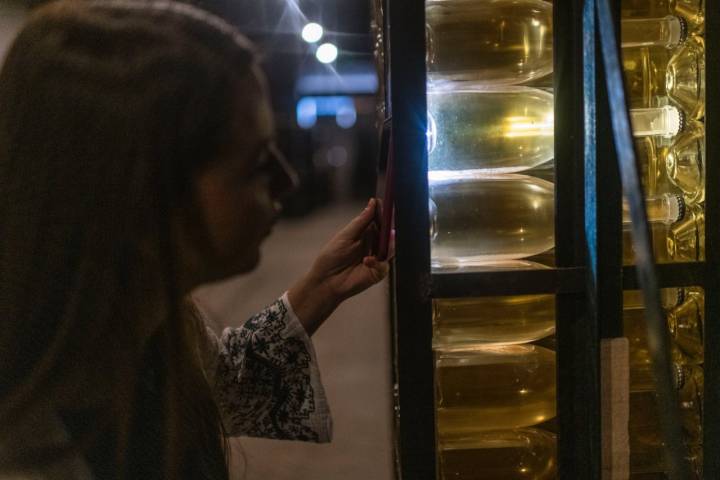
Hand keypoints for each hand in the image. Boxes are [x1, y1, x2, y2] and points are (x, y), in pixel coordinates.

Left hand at [288, 198, 392, 334]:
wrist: (325, 281)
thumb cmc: (331, 257)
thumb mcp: (345, 236)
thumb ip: (361, 222)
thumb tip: (372, 203)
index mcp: (365, 233)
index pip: (378, 220)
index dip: (383, 212)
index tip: (384, 203)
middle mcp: (373, 244)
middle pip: (387, 233)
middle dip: (389, 226)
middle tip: (390, 218)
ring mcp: (377, 258)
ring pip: (390, 248)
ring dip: (389, 242)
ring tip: (388, 235)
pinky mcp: (378, 272)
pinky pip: (383, 264)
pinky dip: (376, 262)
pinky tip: (366, 260)